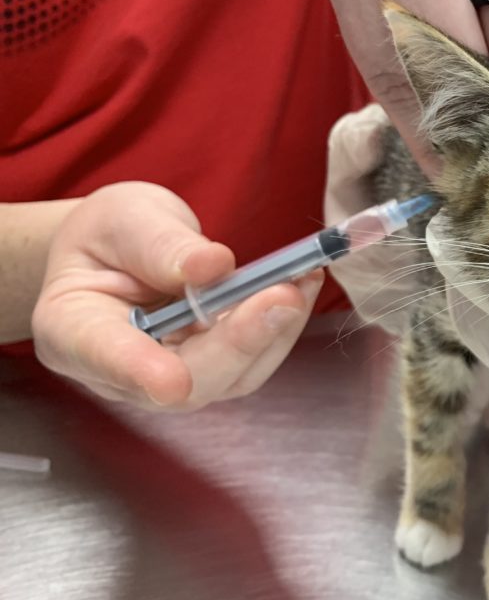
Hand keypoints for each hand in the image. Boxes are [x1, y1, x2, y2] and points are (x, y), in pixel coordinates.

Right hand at [32, 182, 321, 409]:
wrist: (126, 252)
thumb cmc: (113, 236)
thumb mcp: (124, 218)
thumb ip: (159, 244)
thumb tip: (212, 266)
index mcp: (75, 331)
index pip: (105, 357)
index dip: (139, 372)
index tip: (172, 381)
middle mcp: (125, 373)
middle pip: (187, 379)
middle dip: (240, 342)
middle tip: (282, 296)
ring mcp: (177, 378)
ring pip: (232, 375)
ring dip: (275, 329)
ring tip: (303, 279)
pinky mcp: (218, 370)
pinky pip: (255, 356)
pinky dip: (283, 321)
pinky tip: (303, 284)